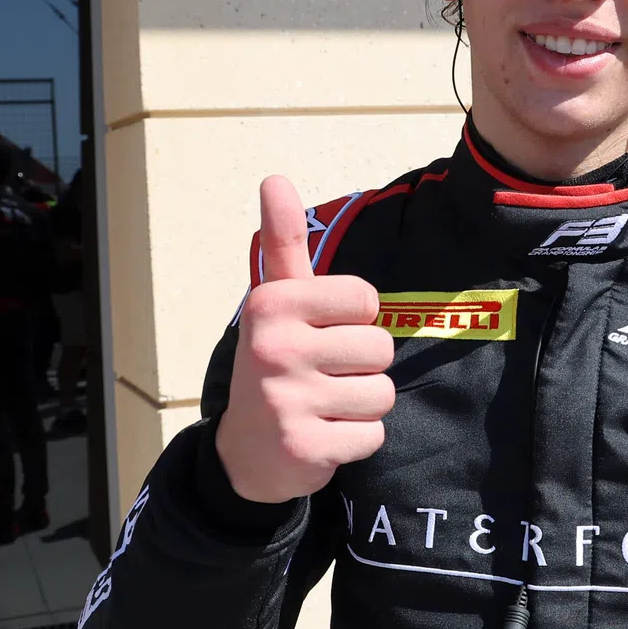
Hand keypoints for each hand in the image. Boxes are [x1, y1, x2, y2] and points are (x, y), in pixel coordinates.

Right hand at [214, 176, 393, 502]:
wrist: (246, 451)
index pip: (367, 300)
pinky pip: (373, 434)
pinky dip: (356, 439)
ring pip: (381, 393)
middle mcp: (274, 349)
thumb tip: (274, 177)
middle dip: (362, 366)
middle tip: (322, 376)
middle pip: (380, 349)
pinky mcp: (304, 448)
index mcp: (272, 305)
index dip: (355, 320)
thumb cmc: (275, 361)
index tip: (321, 333)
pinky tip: (323, 435)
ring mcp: (286, 401)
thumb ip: (283, 241)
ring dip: (361, 404)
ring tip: (324, 405)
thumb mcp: (277, 301)